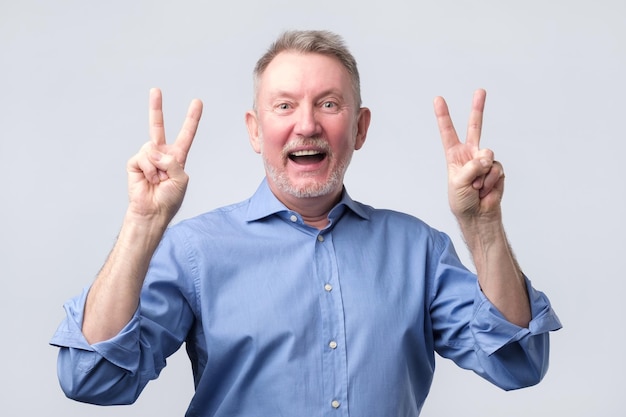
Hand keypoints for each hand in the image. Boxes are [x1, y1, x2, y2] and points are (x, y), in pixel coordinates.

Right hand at [126, 88, 202, 221]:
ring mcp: (147, 157)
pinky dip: (148, 169)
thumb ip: (172, 162)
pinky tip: (148, 180)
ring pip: (152, 148)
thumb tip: (154, 151)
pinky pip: (144, 157)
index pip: (186, 134)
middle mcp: (161, 154)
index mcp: (177, 157)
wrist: (152, 212)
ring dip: (157, 167)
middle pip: (158, 127)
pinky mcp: (135, 163)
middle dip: (156, 108)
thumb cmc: (169, 199)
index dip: (191, 119)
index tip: (197, 102)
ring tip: (157, 180)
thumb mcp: (180, 179)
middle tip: (155, 90)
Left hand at [434, 89, 503, 222]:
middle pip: (475, 127)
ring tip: (475, 187)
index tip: (438, 99)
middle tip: (480, 90)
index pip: (448, 132)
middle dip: (478, 108)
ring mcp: (484, 160)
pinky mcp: (496, 169)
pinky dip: (490, 181)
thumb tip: (487, 156)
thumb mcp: (458, 182)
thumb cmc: (461, 200)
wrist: (477, 215)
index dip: (443, 116)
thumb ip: (472, 166)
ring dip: (481, 174)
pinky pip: (495, 169)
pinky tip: (485, 189)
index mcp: (454, 155)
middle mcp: (470, 154)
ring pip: (487, 155)